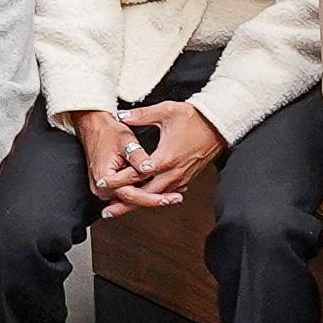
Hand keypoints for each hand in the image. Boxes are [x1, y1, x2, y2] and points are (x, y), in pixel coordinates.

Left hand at [77, 99, 216, 206]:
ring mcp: (181, 178)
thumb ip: (141, 115)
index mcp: (166, 158)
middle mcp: (173, 172)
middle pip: (145, 194)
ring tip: (120, 210)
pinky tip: (143, 201)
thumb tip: (121, 115)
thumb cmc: (195, 118)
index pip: (137, 174)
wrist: (218, 126)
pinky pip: (166, 194)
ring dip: (138, 204)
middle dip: (125, 203)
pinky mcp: (185, 179)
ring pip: (155, 197)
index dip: (119, 179)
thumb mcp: (166, 111)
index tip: (103, 182)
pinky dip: (152, 199)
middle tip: (107, 211)